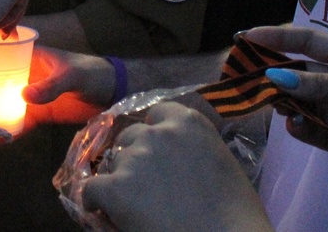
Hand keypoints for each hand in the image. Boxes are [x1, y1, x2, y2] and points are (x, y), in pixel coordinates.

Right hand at [0, 46, 110, 131]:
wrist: (112, 93)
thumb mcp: (71, 75)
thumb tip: (24, 96)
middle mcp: (28, 75)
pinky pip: (20, 121)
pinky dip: (8, 129)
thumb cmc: (92, 73)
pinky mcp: (41, 113)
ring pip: (4, 102)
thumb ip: (50, 86)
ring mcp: (34, 95)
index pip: (1, 56)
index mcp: (32, 57)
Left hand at [81, 101, 272, 231]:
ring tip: (133, 205)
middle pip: (131, 137)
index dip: (154, 135)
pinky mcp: (116, 187)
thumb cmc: (236, 214)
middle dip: (136, 158)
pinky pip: (91, 189)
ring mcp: (136, 158)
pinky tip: (104, 213)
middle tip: (147, 186)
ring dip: (120, 179)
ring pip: (112, 163)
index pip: (157, 114)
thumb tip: (172, 157)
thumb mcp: (220, 163)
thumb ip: (192, 148)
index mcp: (189, 122)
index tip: (156, 155)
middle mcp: (159, 132)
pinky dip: (94, 202)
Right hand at [246, 25, 327, 194]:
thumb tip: (275, 77)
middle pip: (295, 71)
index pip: (306, 40)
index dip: (276, 37)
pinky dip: (298, 127)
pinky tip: (295, 125)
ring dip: (281, 100)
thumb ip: (322, 86)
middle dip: (268, 71)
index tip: (246, 37)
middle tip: (239, 73)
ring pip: (297, 101)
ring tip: (268, 102)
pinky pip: (308, 130)